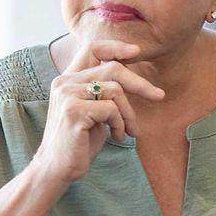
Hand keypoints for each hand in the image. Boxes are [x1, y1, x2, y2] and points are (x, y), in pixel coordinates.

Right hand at [32, 39, 163, 184]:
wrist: (57, 169)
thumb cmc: (80, 142)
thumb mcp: (94, 111)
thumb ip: (105, 92)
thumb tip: (133, 78)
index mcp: (68, 79)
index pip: (92, 47)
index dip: (116, 47)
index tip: (136, 52)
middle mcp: (65, 82)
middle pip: (112, 68)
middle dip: (140, 83)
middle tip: (159, 96)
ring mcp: (67, 95)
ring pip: (115, 90)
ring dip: (129, 113)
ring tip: (129, 130)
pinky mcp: (73, 111)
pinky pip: (111, 109)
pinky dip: (120, 124)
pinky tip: (117, 137)